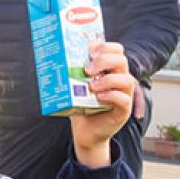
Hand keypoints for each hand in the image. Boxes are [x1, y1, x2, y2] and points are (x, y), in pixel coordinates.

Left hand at [69, 42, 134, 167]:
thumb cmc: (79, 105)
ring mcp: (124, 95)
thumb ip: (70, 72)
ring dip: (108, 79)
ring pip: (126, 79)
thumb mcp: (74, 86)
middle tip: (87, 69)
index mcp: (109, 70)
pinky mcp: (123, 110)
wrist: (84, 131)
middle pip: (121, 60)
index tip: (88, 50)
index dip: (104, 46)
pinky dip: (111, 95)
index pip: (116, 50)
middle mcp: (119, 79)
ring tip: (91, 86)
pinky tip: (98, 96)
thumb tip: (52, 57)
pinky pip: (123, 99)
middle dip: (104, 60)